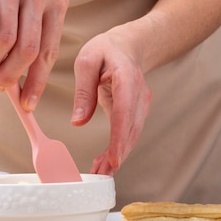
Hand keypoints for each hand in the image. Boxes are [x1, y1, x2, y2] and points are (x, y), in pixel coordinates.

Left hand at [72, 31, 152, 174]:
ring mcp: (142, 105)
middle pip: (131, 130)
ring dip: (118, 155)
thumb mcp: (87, 61)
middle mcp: (139, 95)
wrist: (128, 46)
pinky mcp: (137, 113)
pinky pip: (129, 134)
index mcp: (127, 79)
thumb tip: (78, 121)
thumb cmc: (105, 50)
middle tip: (100, 174)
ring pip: (132, 136)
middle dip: (117, 155)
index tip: (113, 159)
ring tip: (100, 172)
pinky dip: (119, 149)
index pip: (125, 113)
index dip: (119, 138)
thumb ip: (83, 91)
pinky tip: (106, 162)